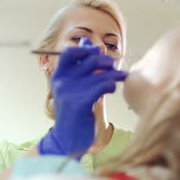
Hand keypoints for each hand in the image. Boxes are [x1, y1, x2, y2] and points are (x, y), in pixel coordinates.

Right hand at [38, 38, 127, 158]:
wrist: (67, 139)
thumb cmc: (75, 111)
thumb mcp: (74, 86)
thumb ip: (80, 65)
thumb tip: (86, 40)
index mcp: (59, 75)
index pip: (69, 52)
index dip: (86, 49)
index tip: (99, 53)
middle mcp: (62, 81)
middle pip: (89, 59)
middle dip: (107, 61)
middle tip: (115, 67)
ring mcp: (69, 92)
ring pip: (100, 74)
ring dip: (114, 75)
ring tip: (120, 78)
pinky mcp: (79, 103)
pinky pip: (102, 86)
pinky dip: (111, 85)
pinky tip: (112, 89)